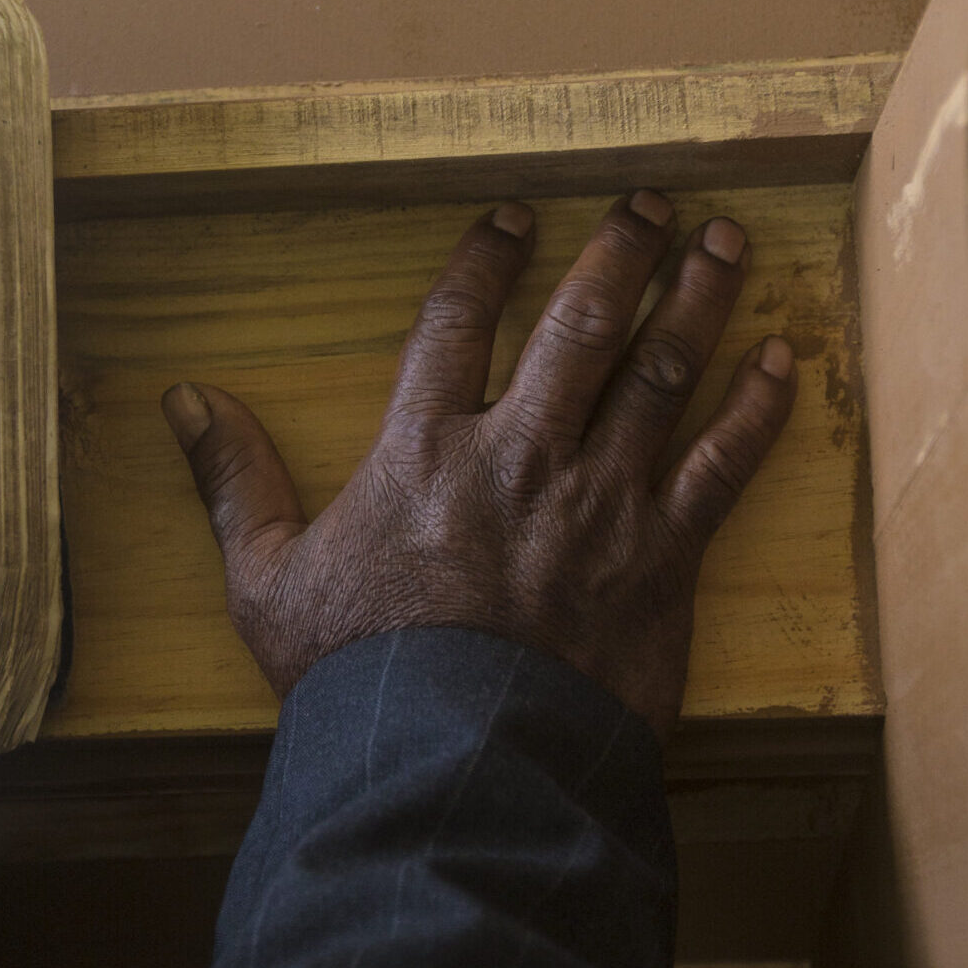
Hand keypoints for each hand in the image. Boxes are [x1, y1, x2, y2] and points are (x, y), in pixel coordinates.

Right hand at [160, 192, 797, 737]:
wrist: (454, 765)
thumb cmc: (357, 678)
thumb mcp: (267, 580)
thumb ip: (233, 480)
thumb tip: (183, 400)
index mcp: (422, 450)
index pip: (458, 322)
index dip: (488, 260)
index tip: (517, 216)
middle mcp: (519, 454)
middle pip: (582, 325)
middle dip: (621, 251)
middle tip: (652, 201)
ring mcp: (599, 501)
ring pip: (662, 372)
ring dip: (699, 298)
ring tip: (727, 242)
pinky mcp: (661, 557)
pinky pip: (722, 465)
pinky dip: (758, 408)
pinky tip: (784, 360)